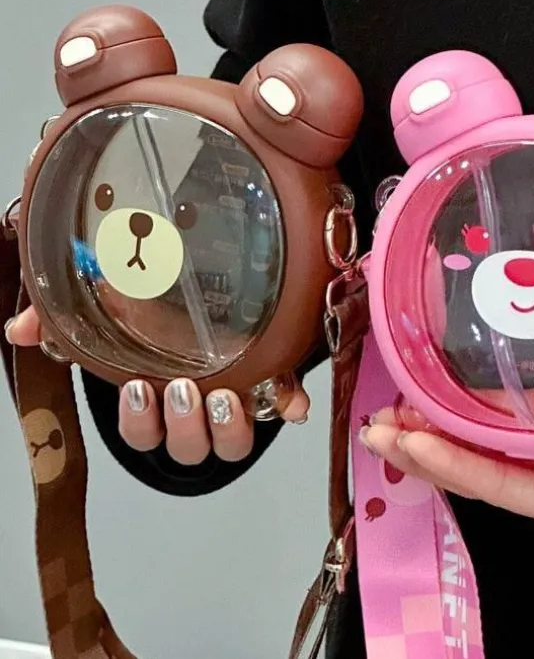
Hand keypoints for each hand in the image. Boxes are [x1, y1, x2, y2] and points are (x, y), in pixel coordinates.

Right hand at [5, 306, 308, 464]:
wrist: (205, 301)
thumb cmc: (158, 317)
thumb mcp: (110, 314)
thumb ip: (66, 321)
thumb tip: (22, 328)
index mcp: (157, 402)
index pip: (142, 433)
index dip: (141, 422)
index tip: (139, 388)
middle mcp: (195, 412)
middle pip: (186, 447)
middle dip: (182, 426)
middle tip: (182, 391)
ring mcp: (235, 406)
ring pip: (230, 445)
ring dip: (227, 428)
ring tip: (225, 396)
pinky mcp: (271, 387)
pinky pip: (284, 408)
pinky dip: (289, 406)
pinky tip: (292, 402)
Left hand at [361, 407, 533, 533]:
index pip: (494, 483)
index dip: (451, 464)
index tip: (410, 443)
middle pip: (467, 467)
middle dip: (418, 451)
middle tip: (375, 431)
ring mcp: (533, 447)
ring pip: (469, 442)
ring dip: (425, 428)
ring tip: (386, 416)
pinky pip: (489, 418)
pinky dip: (454, 409)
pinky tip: (425, 398)